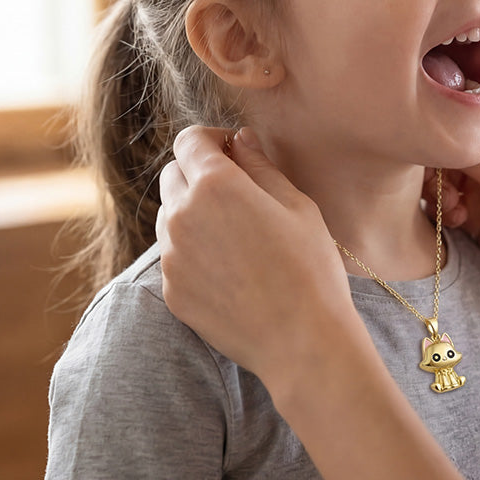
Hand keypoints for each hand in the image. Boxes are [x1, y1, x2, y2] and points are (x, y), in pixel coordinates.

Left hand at [156, 125, 357, 391]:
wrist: (301, 339)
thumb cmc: (310, 266)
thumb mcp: (296, 205)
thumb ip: (261, 165)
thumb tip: (239, 140)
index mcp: (215, 185)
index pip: (190, 141)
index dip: (213, 140)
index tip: (235, 153)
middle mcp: (182, 216)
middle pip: (173, 174)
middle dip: (199, 173)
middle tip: (238, 193)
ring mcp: (171, 256)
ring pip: (169, 216)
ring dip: (193, 212)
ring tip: (237, 236)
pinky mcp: (171, 290)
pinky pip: (174, 255)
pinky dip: (193, 251)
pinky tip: (232, 269)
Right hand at [428, 103, 479, 312]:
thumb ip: (465, 153)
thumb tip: (426, 138)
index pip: (463, 113)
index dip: (442, 127)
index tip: (426, 144)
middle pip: (445, 147)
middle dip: (435, 165)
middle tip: (441, 186)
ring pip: (440, 177)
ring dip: (438, 191)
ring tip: (452, 206)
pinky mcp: (477, 216)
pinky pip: (444, 205)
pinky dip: (443, 211)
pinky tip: (458, 220)